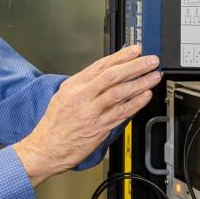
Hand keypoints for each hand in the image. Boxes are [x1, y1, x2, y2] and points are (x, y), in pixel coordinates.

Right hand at [13, 45, 160, 186]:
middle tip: (151, 61)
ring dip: (140, 83)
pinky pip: (120, 113)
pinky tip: (145, 96)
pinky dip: (135, 103)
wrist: (45, 148)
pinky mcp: (98, 128)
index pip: (101, 65)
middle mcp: (82, 97)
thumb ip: (85, 85)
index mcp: (74, 86)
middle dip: (135, 66)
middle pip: (113, 76)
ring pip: (119, 93)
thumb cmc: (54, 124)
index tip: (136, 50)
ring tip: (153, 77)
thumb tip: (107, 73)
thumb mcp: (64, 96)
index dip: (121, 56)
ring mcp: (91, 112)